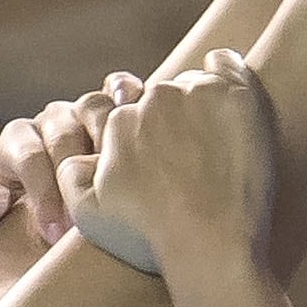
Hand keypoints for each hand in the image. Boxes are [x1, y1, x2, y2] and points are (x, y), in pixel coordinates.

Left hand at [0, 79, 131, 251]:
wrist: (48, 236)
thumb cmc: (10, 234)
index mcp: (17, 142)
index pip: (29, 156)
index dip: (43, 193)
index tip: (54, 233)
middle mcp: (52, 122)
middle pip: (64, 131)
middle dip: (76, 174)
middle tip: (90, 217)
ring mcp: (87, 113)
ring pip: (96, 108)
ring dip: (110, 138)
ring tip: (125, 176)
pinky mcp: (119, 114)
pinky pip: (125, 91)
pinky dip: (133, 96)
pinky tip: (144, 122)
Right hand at [61, 52, 275, 277]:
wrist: (212, 244)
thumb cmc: (150, 236)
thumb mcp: (86, 213)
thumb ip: (70, 173)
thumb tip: (76, 151)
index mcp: (118, 122)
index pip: (126, 113)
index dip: (141, 138)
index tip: (158, 159)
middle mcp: (153, 99)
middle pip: (159, 96)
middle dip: (168, 119)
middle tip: (187, 156)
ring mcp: (196, 92)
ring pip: (192, 83)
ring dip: (199, 103)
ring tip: (213, 142)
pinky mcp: (236, 94)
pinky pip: (226, 62)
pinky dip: (225, 70)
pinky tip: (229, 93)